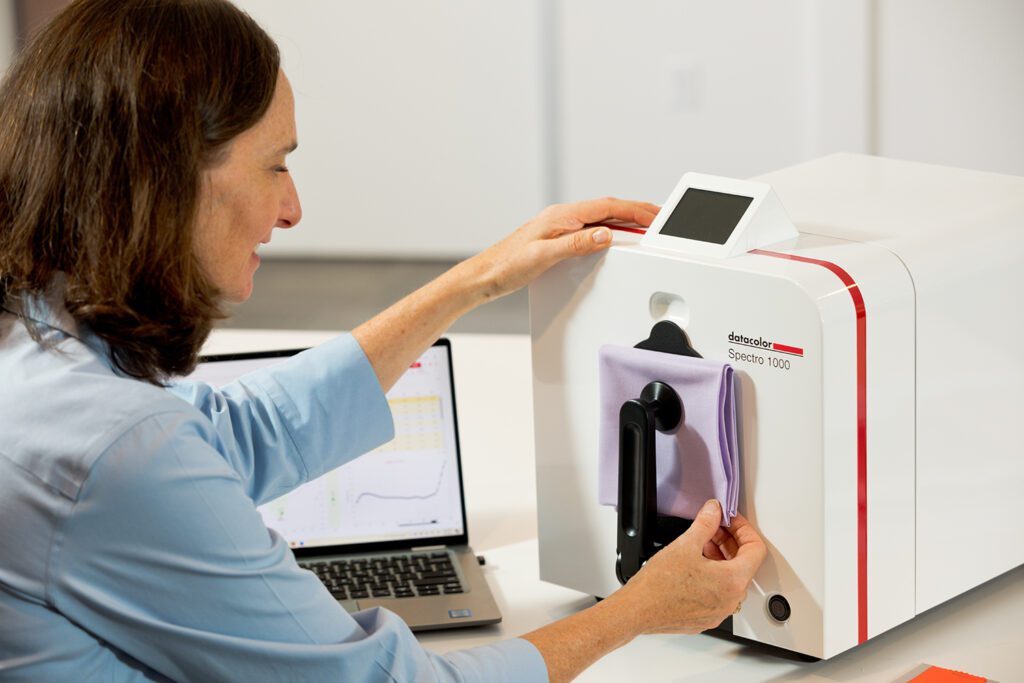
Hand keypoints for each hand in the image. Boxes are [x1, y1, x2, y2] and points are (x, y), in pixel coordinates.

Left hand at [466, 197, 658, 300]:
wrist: (483, 277)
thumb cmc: (506, 266)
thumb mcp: (543, 256)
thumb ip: (575, 244)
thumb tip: (604, 235)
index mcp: (562, 216)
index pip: (607, 207)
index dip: (636, 210)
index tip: (657, 214)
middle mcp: (562, 217)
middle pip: (608, 209)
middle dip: (637, 211)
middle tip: (662, 217)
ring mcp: (560, 227)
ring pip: (601, 218)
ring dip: (626, 220)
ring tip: (647, 226)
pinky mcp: (557, 239)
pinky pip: (592, 229)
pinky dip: (611, 230)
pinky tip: (616, 238)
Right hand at [615, 499, 766, 634]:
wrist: (639, 610)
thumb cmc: (659, 585)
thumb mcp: (685, 545)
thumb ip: (706, 523)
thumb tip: (713, 511)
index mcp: (733, 581)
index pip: (755, 549)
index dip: (744, 530)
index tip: (731, 522)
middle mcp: (731, 600)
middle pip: (744, 564)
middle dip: (729, 542)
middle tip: (713, 528)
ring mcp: (719, 611)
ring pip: (730, 579)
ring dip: (720, 558)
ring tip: (700, 544)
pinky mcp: (706, 617)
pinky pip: (718, 593)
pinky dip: (712, 576)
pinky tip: (695, 565)